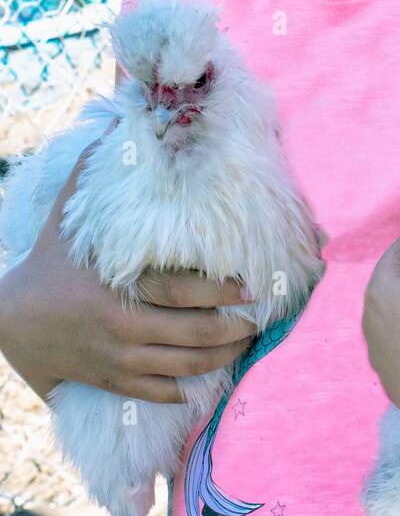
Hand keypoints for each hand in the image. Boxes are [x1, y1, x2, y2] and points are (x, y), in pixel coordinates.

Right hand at [0, 121, 254, 404]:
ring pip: (183, 367)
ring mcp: (117, 359)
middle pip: (192, 334)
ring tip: (245, 343)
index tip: (250, 285)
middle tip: (258, 317)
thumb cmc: (50, 261)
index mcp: (118, 288)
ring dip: (221, 358)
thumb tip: (121, 123)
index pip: (181, 292)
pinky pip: (159, 392)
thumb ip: (96, 170)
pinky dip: (189, 388)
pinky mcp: (112, 381)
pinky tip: (210, 378)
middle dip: (233, 328)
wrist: (10, 320)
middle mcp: (122, 327)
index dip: (220, 291)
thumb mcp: (69, 214)